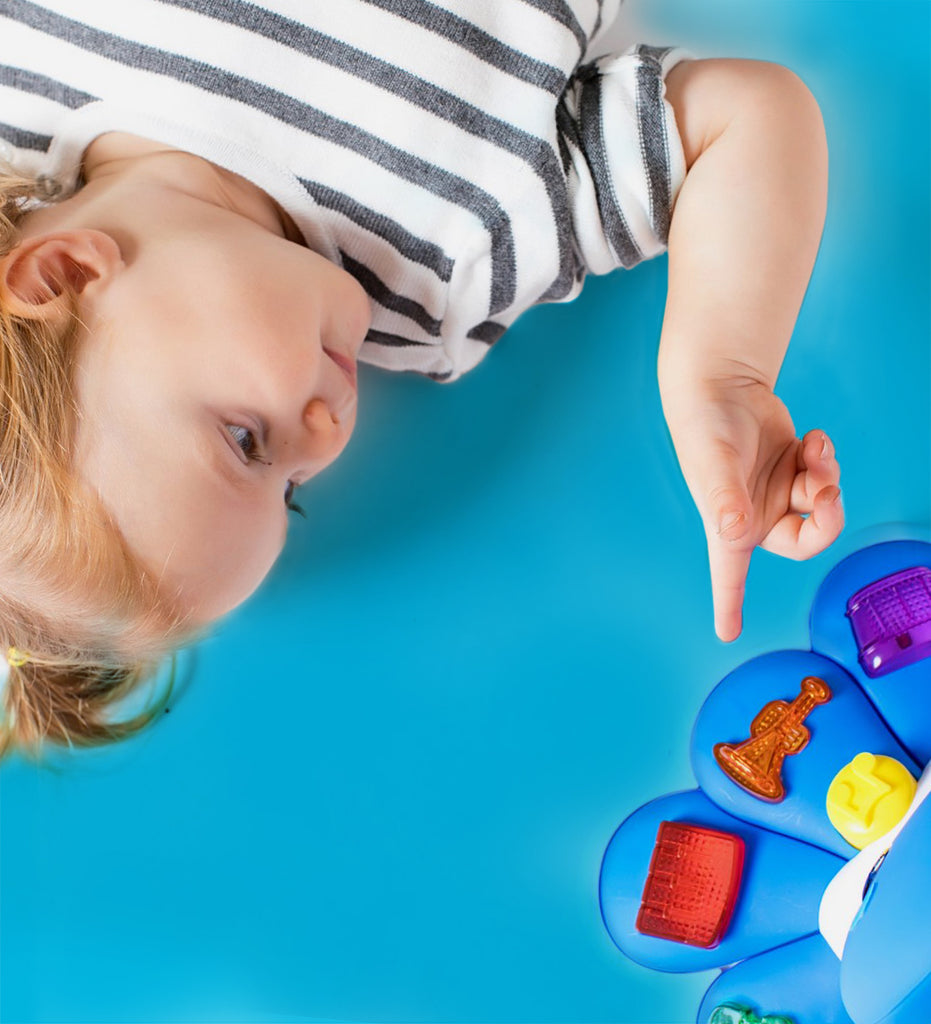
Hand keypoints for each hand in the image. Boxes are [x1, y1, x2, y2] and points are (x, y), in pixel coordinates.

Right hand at [667, 377, 842, 641]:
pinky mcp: (793, 469)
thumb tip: (733, 533)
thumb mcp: (715, 464)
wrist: (721, 386)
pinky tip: (812, 439)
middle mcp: (755, 516)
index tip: (726, 632)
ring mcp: (777, 493)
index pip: (728, 574)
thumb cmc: (705, 427)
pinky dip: (826, 459)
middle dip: (828, 519)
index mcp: (729, 526)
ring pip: (823, 506)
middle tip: (826, 491)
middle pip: (808, 542)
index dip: (728, 605)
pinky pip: (825, 477)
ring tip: (814, 449)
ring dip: (828, 478)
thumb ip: (726, 499)